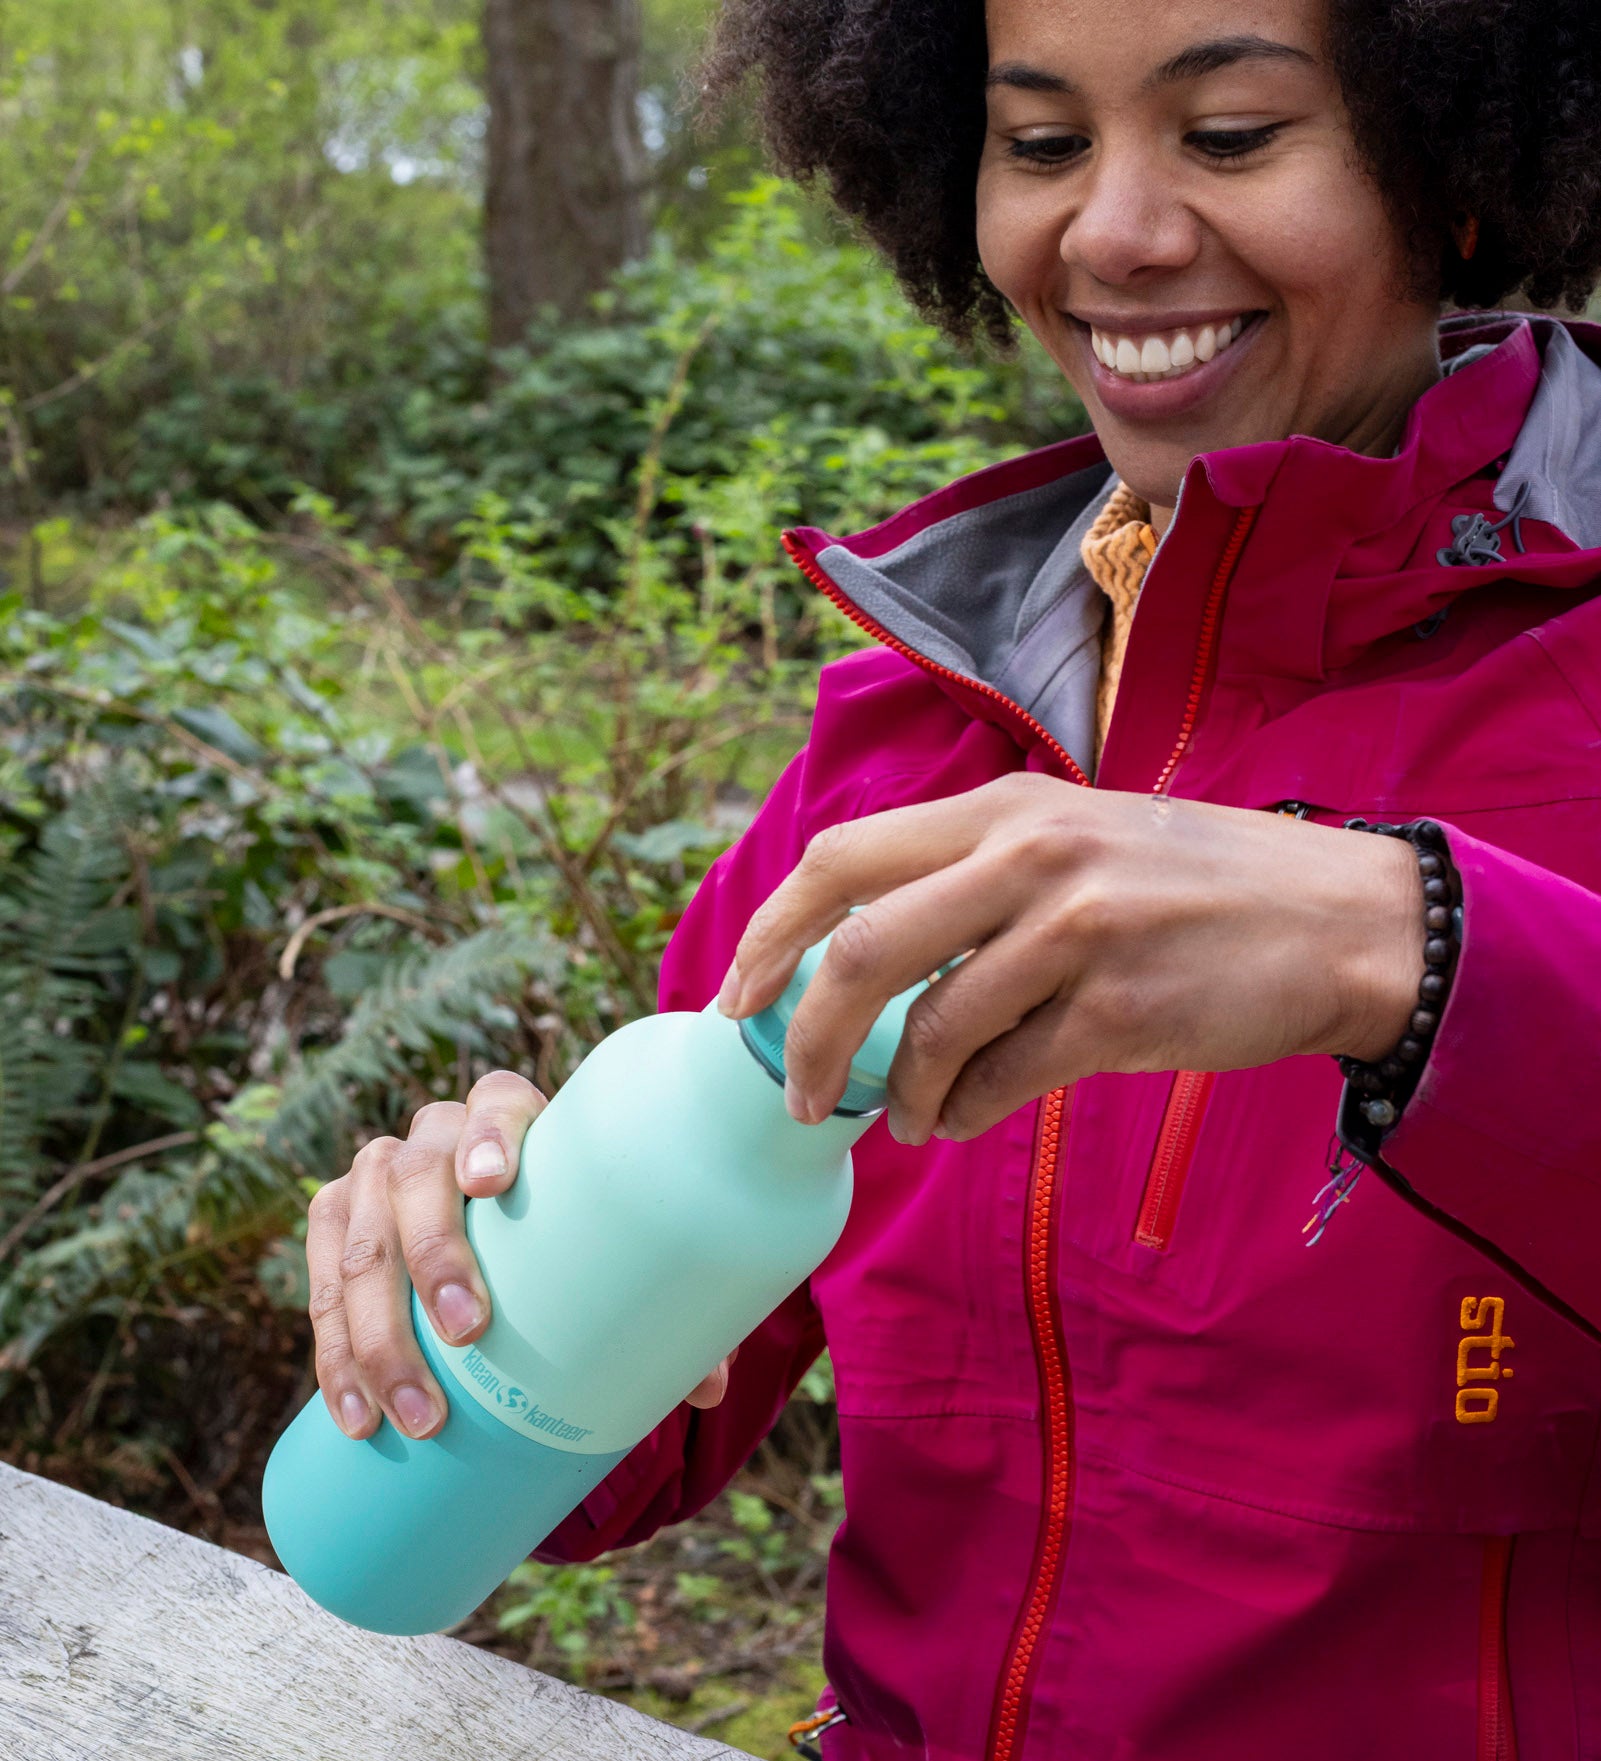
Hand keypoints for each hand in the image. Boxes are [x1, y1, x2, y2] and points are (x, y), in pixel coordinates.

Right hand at [306, 1069, 733, 1439]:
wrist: (496, 1232)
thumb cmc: (568, 1239)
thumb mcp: (607, 1252)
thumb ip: (658, 1306)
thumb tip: (707, 1393)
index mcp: (510, 1116)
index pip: (497, 1101)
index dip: (491, 1134)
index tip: (493, 1184)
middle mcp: (433, 1135)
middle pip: (417, 1179)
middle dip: (435, 1257)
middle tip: (469, 1334)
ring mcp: (373, 1175)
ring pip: (360, 1243)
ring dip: (378, 1335)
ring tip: (415, 1414)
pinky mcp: (333, 1221)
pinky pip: (319, 1284)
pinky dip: (335, 1356)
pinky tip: (354, 1411)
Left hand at [716, 774, 1420, 1145]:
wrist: (1341, 922)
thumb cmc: (1195, 888)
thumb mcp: (1077, 840)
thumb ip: (975, 879)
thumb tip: (866, 965)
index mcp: (1003, 807)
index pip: (840, 857)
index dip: (770, 932)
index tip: (739, 996)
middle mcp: (1029, 854)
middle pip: (861, 946)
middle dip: (807, 1034)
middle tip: (800, 1093)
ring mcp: (1075, 930)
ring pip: (931, 1029)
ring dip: (902, 1094)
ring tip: (910, 1120)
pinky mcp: (1119, 1008)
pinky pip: (1002, 1078)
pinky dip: (964, 1112)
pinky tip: (962, 1121)